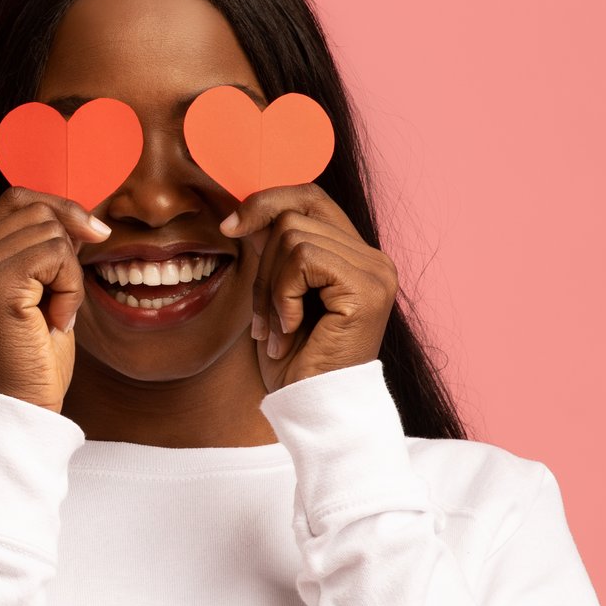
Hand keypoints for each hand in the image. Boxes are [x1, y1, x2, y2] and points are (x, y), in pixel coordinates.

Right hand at [0, 188, 110, 412]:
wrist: (20, 413)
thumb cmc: (31, 363)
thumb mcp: (34, 296)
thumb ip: (39, 252)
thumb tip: (76, 215)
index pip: (13, 201)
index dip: (58, 209)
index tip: (91, 235)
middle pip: (33, 209)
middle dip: (66, 247)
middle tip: (62, 298)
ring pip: (49, 230)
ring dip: (69, 273)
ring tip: (54, 315)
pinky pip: (56, 254)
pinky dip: (71, 287)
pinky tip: (56, 321)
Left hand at [220, 185, 396, 390]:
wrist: (310, 407)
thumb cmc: (293, 361)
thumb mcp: (274, 293)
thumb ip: (271, 251)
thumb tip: (245, 212)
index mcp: (356, 256)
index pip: (311, 198)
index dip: (268, 201)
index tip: (230, 227)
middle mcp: (374, 258)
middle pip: (294, 216)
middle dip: (262, 264)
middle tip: (263, 317)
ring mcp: (375, 272)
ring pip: (292, 236)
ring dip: (270, 287)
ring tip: (277, 329)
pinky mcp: (367, 288)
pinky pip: (303, 259)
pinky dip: (283, 295)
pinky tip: (292, 329)